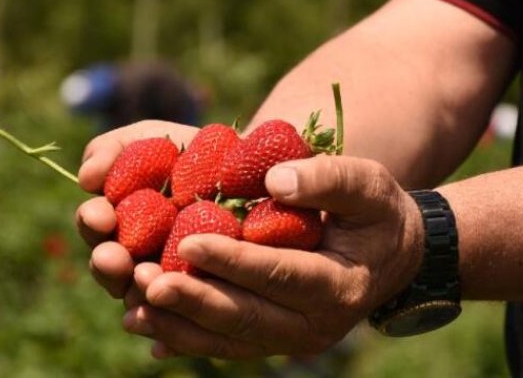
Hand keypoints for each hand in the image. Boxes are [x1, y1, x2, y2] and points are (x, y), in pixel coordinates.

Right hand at [75, 120, 198, 296]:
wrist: (252, 168)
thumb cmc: (195, 153)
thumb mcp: (151, 140)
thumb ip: (112, 150)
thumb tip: (84, 178)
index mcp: (121, 221)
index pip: (96, 227)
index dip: (92, 222)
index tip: (101, 216)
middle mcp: (138, 255)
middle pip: (112, 270)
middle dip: (107, 264)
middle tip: (113, 258)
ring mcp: (170, 279)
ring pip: (146, 295)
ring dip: (140, 290)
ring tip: (146, 280)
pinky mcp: (205, 295)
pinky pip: (187, 311)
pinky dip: (179, 307)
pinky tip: (183, 297)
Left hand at [122, 155, 423, 358]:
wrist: (388, 253)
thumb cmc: (376, 212)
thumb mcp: (367, 184)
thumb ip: (328, 179)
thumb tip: (275, 181)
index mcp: (338, 286)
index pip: (279, 275)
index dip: (234, 261)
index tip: (189, 241)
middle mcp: (313, 325)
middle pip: (245, 316)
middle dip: (193, 299)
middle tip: (145, 280)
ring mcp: (291, 338)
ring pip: (228, 338)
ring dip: (179, 322)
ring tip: (134, 303)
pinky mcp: (272, 338)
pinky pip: (225, 342)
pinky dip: (186, 335)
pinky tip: (148, 325)